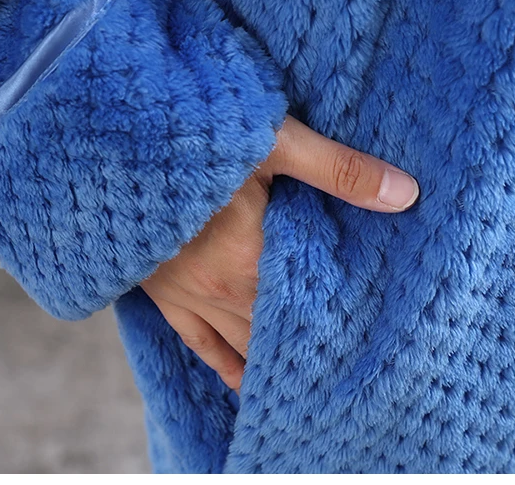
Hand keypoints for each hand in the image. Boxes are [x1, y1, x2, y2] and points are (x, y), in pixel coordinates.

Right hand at [140, 115, 419, 391]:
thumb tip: (404, 193)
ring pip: (244, 344)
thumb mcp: (274, 142)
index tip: (370, 330)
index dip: (342, 316)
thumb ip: (338, 170)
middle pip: (280, 329)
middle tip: (347, 357)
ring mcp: (190, 295)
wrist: (109, 142)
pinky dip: (226, 365)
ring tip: (306, 377)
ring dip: (275, 358)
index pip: (313, 303)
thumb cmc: (192, 132)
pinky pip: (200, 344)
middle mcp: (224, 288)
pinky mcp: (163, 294)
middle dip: (313, 340)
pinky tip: (244, 381)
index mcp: (256, 256)